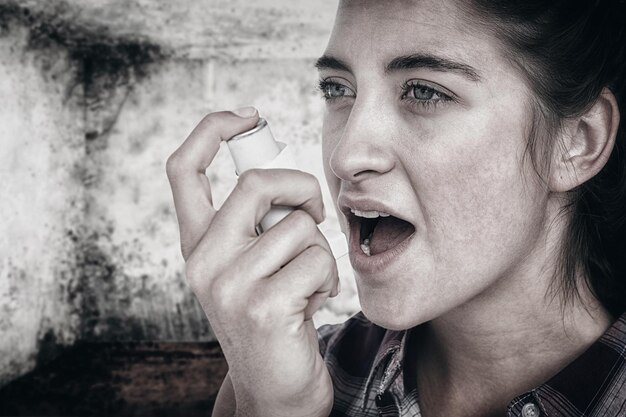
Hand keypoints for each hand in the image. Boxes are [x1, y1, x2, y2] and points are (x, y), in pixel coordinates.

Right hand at [166, 108, 336, 416]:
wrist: (275, 388)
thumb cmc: (274, 317)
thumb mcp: (251, 267)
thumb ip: (256, 224)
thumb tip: (289, 180)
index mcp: (197, 244)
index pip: (182, 171)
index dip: (211, 131)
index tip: (247, 117)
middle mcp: (202, 261)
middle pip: (256, 183)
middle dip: (302, 187)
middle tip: (314, 212)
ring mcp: (228, 285)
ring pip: (299, 225)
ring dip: (320, 249)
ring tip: (309, 281)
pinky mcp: (263, 306)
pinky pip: (318, 259)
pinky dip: (329, 277)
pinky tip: (314, 302)